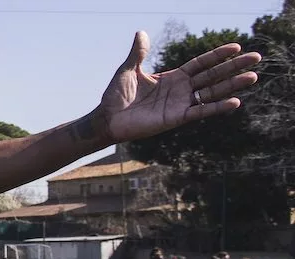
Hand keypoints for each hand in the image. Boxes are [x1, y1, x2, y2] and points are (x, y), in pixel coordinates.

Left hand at [99, 31, 260, 142]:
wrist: (108, 119)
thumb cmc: (116, 96)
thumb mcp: (128, 70)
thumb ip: (138, 53)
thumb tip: (142, 33)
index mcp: (172, 77)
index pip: (201, 64)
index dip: (218, 56)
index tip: (237, 47)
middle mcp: (181, 90)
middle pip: (213, 76)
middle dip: (233, 67)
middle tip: (256, 58)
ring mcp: (180, 104)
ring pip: (212, 93)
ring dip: (233, 85)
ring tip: (253, 76)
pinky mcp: (177, 118)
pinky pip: (201, 111)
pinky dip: (217, 107)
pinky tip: (235, 101)